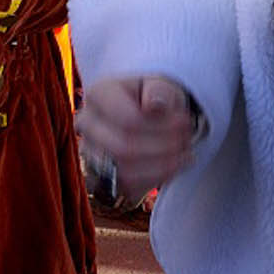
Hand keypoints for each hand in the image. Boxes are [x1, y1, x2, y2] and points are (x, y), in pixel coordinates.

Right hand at [76, 76, 196, 198]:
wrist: (150, 114)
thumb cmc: (154, 96)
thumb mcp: (162, 85)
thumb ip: (160, 90)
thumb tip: (154, 104)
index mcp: (98, 94)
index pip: (127, 120)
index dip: (162, 126)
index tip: (186, 122)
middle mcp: (87, 125)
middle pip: (124, 148)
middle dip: (163, 148)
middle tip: (187, 141)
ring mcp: (90, 153)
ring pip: (124, 173)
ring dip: (163, 166)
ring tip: (185, 154)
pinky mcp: (101, 178)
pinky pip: (128, 188)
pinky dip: (156, 179)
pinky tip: (173, 165)